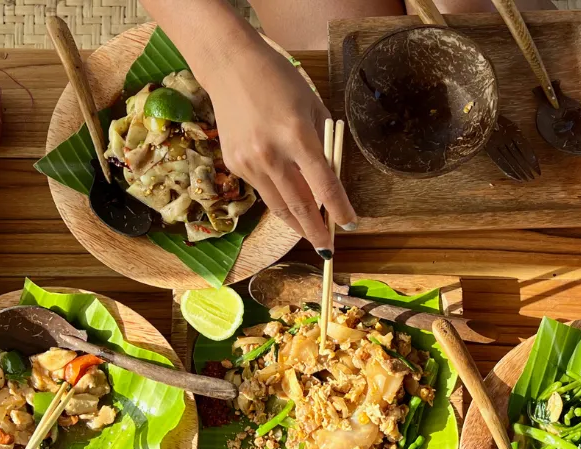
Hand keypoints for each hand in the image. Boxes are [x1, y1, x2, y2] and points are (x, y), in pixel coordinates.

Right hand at [200, 34, 357, 255]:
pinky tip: (286, 197)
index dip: (339, 209)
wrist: (230, 67)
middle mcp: (272, 154)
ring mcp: (250, 162)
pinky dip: (277, 197)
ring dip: (296, 222)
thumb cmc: (278, 80)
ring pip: (277, 204)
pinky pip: (262, 189)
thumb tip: (329, 176)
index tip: (350, 224)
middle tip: (326, 248)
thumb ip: (322, 142)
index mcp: (298, 136)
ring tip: (309, 232)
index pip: (324, 184)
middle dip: (315, 230)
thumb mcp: (312, 105)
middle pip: (299, 205)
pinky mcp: (235, 165)